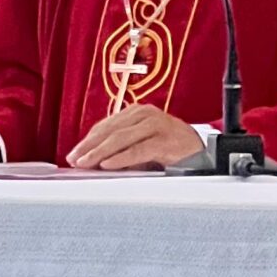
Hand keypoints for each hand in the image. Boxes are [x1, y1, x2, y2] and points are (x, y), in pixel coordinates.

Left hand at [66, 107, 205, 170]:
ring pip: (121, 138)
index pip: (106, 125)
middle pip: (110, 130)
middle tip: (75, 160)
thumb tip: (93, 160)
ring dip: (100, 152)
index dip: (88, 139)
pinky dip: (121, 158)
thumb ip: (121, 148)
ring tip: (86, 163)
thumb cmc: (170, 149)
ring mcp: (156, 125)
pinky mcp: (165, 140)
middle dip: (89, 146)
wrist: (202, 152)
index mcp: (137, 112)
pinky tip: (108, 164)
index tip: (74, 153)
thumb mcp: (141, 145)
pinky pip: (139, 150)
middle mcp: (145, 114)